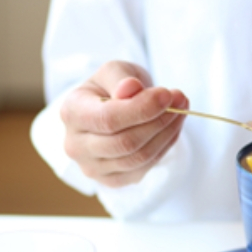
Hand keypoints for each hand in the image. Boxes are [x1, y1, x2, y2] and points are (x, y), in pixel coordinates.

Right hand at [60, 60, 188, 187]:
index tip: (167, 94)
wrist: (109, 109)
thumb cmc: (111, 87)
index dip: (141, 109)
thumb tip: (131, 89)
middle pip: (125, 142)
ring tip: (180, 111)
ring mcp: (93, 167)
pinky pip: (144, 168)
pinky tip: (171, 128)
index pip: (108, 119)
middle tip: (180, 100)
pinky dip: (164, 147)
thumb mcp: (115, 71)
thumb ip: (121, 78)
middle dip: (159, 121)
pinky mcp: (112, 180)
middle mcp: (76, 145)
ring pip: (138, 158)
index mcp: (71, 113)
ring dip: (166, 134)